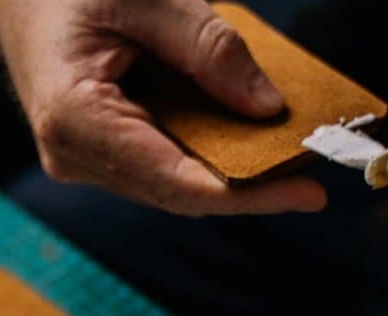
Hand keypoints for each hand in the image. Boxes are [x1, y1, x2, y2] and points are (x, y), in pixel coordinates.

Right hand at [0, 0, 326, 215]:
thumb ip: (208, 49)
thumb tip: (267, 107)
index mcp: (75, 120)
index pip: (177, 182)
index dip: (248, 194)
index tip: (309, 191)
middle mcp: (72, 155)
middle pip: (178, 190)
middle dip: (248, 182)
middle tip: (315, 166)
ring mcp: (79, 158)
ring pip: (171, 181)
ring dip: (229, 166)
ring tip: (287, 148)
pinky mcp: (92, 149)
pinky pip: (159, 161)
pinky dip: (205, 148)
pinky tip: (243, 131)